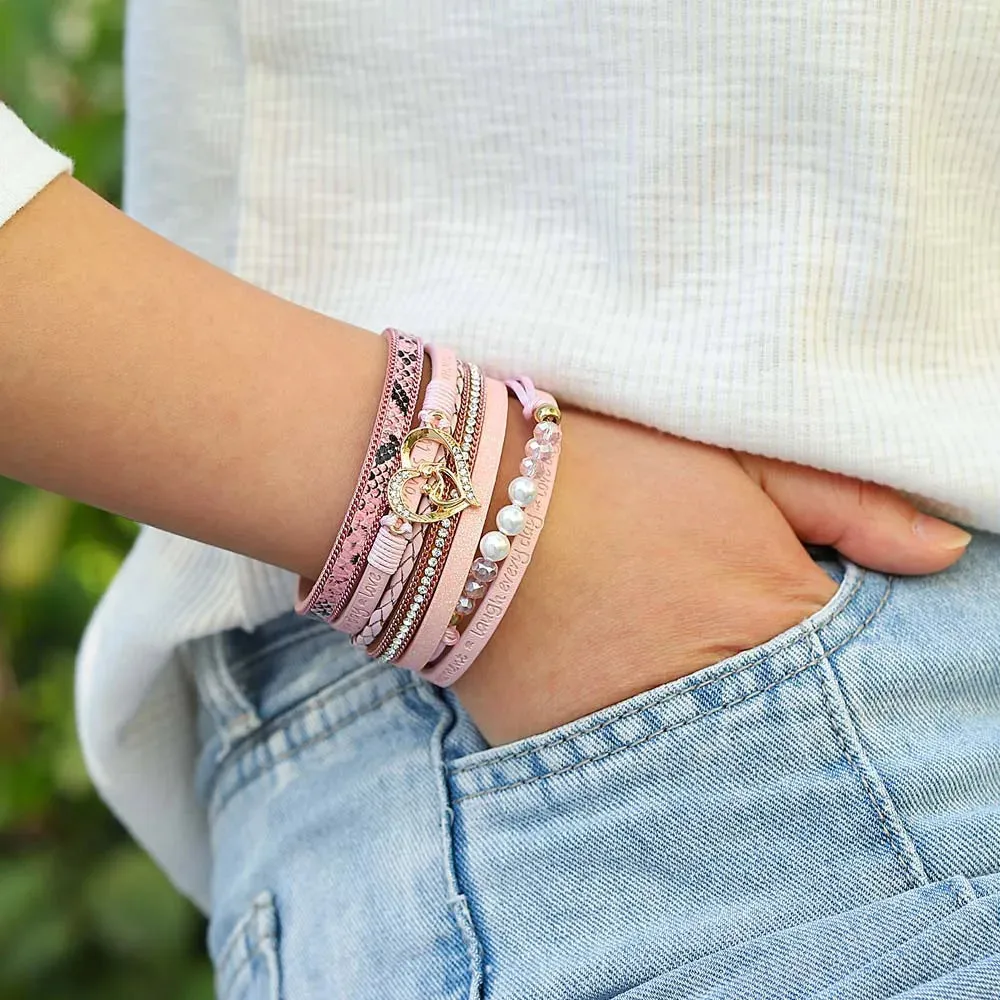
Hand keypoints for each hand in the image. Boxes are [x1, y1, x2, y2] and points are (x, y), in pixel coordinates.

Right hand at [455, 406, 970, 744]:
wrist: (462, 492)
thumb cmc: (608, 463)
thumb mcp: (737, 460)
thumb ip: (850, 506)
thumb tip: (945, 553)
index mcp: (769, 622)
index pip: (862, 678)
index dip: (850, 656)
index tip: (810, 623)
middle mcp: (708, 699)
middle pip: (791, 733)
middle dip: (790, 701)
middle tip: (732, 639)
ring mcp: (630, 740)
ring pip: (711, 759)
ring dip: (712, 726)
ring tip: (669, 655)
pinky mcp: (563, 756)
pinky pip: (626, 770)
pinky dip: (638, 739)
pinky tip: (619, 681)